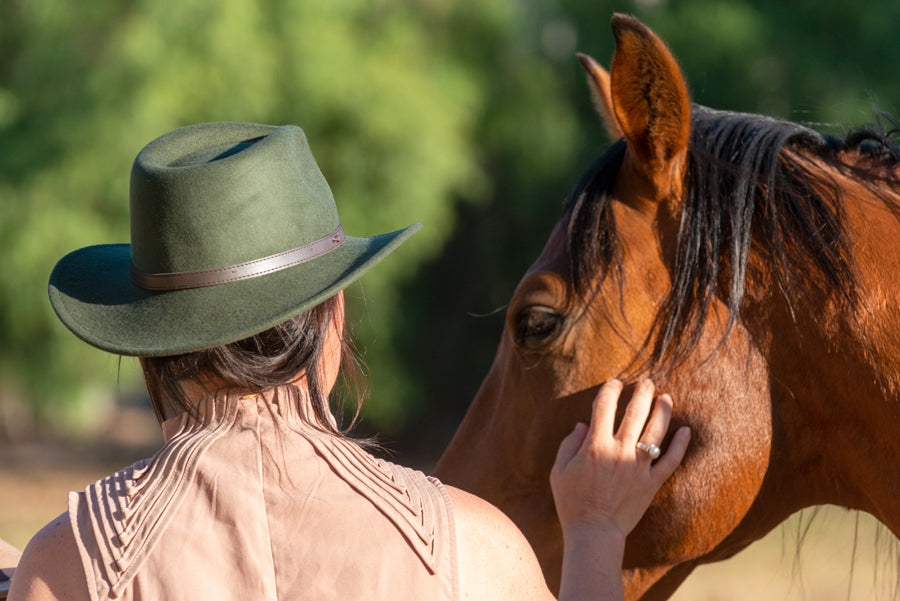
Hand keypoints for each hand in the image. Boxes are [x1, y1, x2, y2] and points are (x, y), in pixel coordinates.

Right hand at [550, 379, 689, 539]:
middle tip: (646, 382)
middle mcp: (619, 451)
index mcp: (595, 445)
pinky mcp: (652, 483)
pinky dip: (680, 445)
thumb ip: (569, 444)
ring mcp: (638, 467)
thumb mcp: (559, 471)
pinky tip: (685, 430)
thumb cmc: (572, 502)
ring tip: (665, 397)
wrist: (594, 533)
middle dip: (641, 393)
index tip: (614, 383)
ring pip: (655, 432)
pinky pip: (671, 461)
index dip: (610, 390)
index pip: (604, 407)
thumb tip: (583, 425)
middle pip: (634, 413)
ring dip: (662, 411)